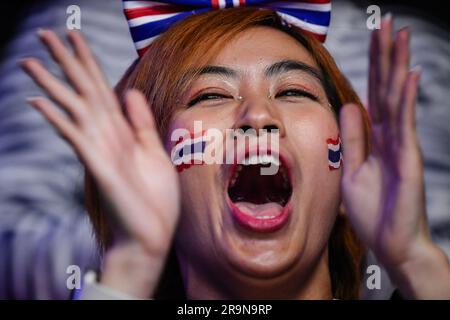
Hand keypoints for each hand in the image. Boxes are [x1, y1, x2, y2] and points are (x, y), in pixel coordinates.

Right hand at [21, 30, 179, 296]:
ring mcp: (101, 152)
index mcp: (122, 132)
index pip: (102, 89)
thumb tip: (128, 91)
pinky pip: (77, 140)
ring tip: (29, 61)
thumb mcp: (155, 152)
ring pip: (75, 110)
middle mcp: (107, 137)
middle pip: (84, 92)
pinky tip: (40, 103)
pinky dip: (60, 121)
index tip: (75, 37)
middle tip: (44, 34)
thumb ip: (141, 123)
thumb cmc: (154, 198)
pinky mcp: (99, 169)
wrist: (153, 234)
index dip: (89, 63)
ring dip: (53, 85)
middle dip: (66, 63)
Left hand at [339, 15, 449, 297]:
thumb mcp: (351, 169)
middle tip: (387, 22)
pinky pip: (404, 124)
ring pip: (397, 98)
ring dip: (396, 66)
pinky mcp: (408, 159)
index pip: (373, 94)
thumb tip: (350, 105)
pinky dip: (405, 99)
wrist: (390, 242)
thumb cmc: (373, 210)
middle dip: (385, 55)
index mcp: (375, 138)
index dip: (372, 67)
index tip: (373, 38)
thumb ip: (352, 138)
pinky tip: (406, 75)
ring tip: (398, 35)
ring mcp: (401, 145)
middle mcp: (390, 136)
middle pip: (386, 87)